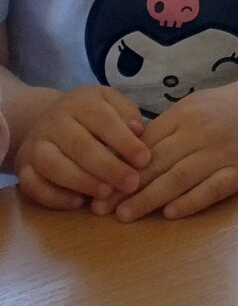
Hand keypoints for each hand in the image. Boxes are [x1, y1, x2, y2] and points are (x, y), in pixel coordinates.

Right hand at [14, 87, 150, 209]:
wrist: (46, 119)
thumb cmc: (91, 116)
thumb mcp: (110, 103)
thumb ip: (127, 114)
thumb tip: (138, 131)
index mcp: (80, 102)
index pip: (102, 119)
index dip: (124, 141)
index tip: (144, 160)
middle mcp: (54, 122)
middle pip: (79, 145)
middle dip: (108, 167)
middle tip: (131, 184)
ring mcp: (36, 145)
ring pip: (53, 165)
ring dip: (82, 181)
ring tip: (107, 193)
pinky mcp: (23, 167)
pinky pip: (32, 185)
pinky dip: (54, 197)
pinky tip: (79, 203)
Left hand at [107, 84, 237, 221]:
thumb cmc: (222, 110)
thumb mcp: (189, 109)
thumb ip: (162, 130)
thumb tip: (124, 157)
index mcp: (183, 116)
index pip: (145, 146)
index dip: (119, 168)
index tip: (97, 187)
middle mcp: (200, 133)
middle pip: (158, 163)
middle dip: (126, 188)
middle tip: (101, 208)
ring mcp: (222, 152)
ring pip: (180, 177)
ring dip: (150, 198)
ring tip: (126, 214)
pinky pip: (213, 189)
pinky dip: (191, 201)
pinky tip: (171, 213)